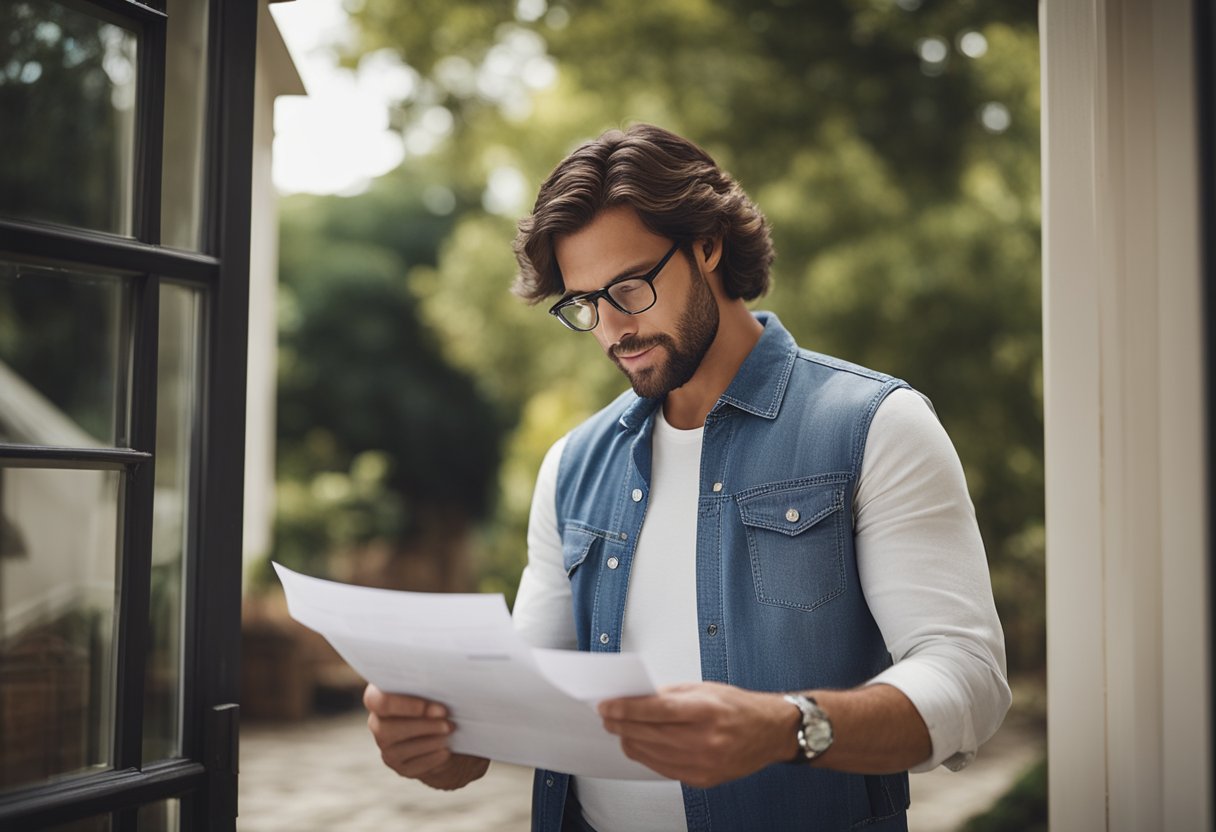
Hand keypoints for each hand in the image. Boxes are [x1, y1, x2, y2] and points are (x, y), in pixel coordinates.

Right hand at [363, 684, 489, 789]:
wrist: (449, 729)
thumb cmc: (439, 699)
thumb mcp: (435, 687)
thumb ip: (430, 683)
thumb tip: (446, 681)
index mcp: (380, 697)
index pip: (377, 701)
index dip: (404, 705)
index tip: (436, 707)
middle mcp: (377, 723)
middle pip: (387, 729)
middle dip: (422, 725)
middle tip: (448, 720)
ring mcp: (386, 748)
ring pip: (400, 749)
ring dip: (429, 740)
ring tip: (450, 732)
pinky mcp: (400, 767)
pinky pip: (412, 766)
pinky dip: (432, 758)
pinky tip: (447, 750)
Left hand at [597, 682, 796, 788]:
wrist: (770, 733)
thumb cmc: (738, 707)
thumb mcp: (704, 689)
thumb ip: (669, 695)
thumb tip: (635, 698)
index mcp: (707, 710)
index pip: (657, 711)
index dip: (627, 709)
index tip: (607, 706)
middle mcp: (707, 740)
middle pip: (650, 734)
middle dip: (622, 725)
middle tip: (607, 716)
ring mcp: (705, 763)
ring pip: (652, 754)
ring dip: (630, 741)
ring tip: (620, 729)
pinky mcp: (703, 780)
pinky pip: (663, 769)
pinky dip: (647, 756)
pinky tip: (640, 745)